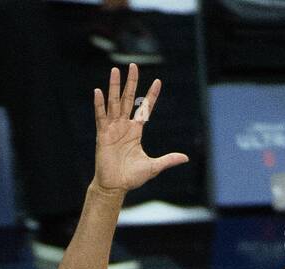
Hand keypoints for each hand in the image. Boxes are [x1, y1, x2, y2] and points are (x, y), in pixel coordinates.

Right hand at [92, 63, 187, 194]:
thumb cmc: (132, 177)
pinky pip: (100, 116)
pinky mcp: (102, 135)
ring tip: (115, 70)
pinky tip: (98, 92)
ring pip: (114, 103)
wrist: (115, 186)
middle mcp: (124, 126)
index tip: (158, 81)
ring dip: (115, 87)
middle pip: (128, 99)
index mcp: (135, 131)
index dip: (151, 96)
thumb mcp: (153, 167)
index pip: (144, 108)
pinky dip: (99, 104)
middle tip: (132, 65)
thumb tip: (185, 158)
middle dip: (131, 82)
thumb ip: (168, 160)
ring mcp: (112, 129)